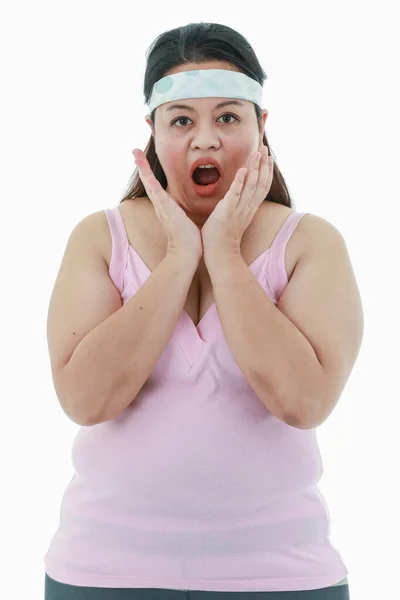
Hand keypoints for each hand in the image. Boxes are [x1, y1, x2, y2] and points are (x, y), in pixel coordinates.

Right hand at [133, 149, 202, 262]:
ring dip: (142, 168)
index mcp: (166, 207)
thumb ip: (183, 214)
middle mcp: (161, 205)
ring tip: (136, 153)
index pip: (156, 187)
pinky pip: (155, 191)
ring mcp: (161, 206)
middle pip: (148, 182)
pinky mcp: (165, 208)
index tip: (145, 161)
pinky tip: (143, 169)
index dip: (149, 174)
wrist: (187, 252)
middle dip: (142, 166)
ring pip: (149, 183)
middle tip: (135, 151)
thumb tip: (186, 212)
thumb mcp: (185, 221)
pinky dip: (148, 179)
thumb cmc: (189, 239)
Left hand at [201, 142, 273, 257]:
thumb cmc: (224, 235)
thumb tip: (239, 193)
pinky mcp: (228, 211)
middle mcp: (248, 207)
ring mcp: (239, 209)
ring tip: (257, 153)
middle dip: (264, 165)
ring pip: (251, 186)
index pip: (263, 186)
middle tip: (265, 148)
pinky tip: (242, 169)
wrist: (220, 252)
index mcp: (250, 208)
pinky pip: (235, 195)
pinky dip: (240, 182)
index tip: (268, 156)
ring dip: (255, 168)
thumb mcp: (236, 216)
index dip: (267, 170)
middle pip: (261, 183)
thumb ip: (239, 204)